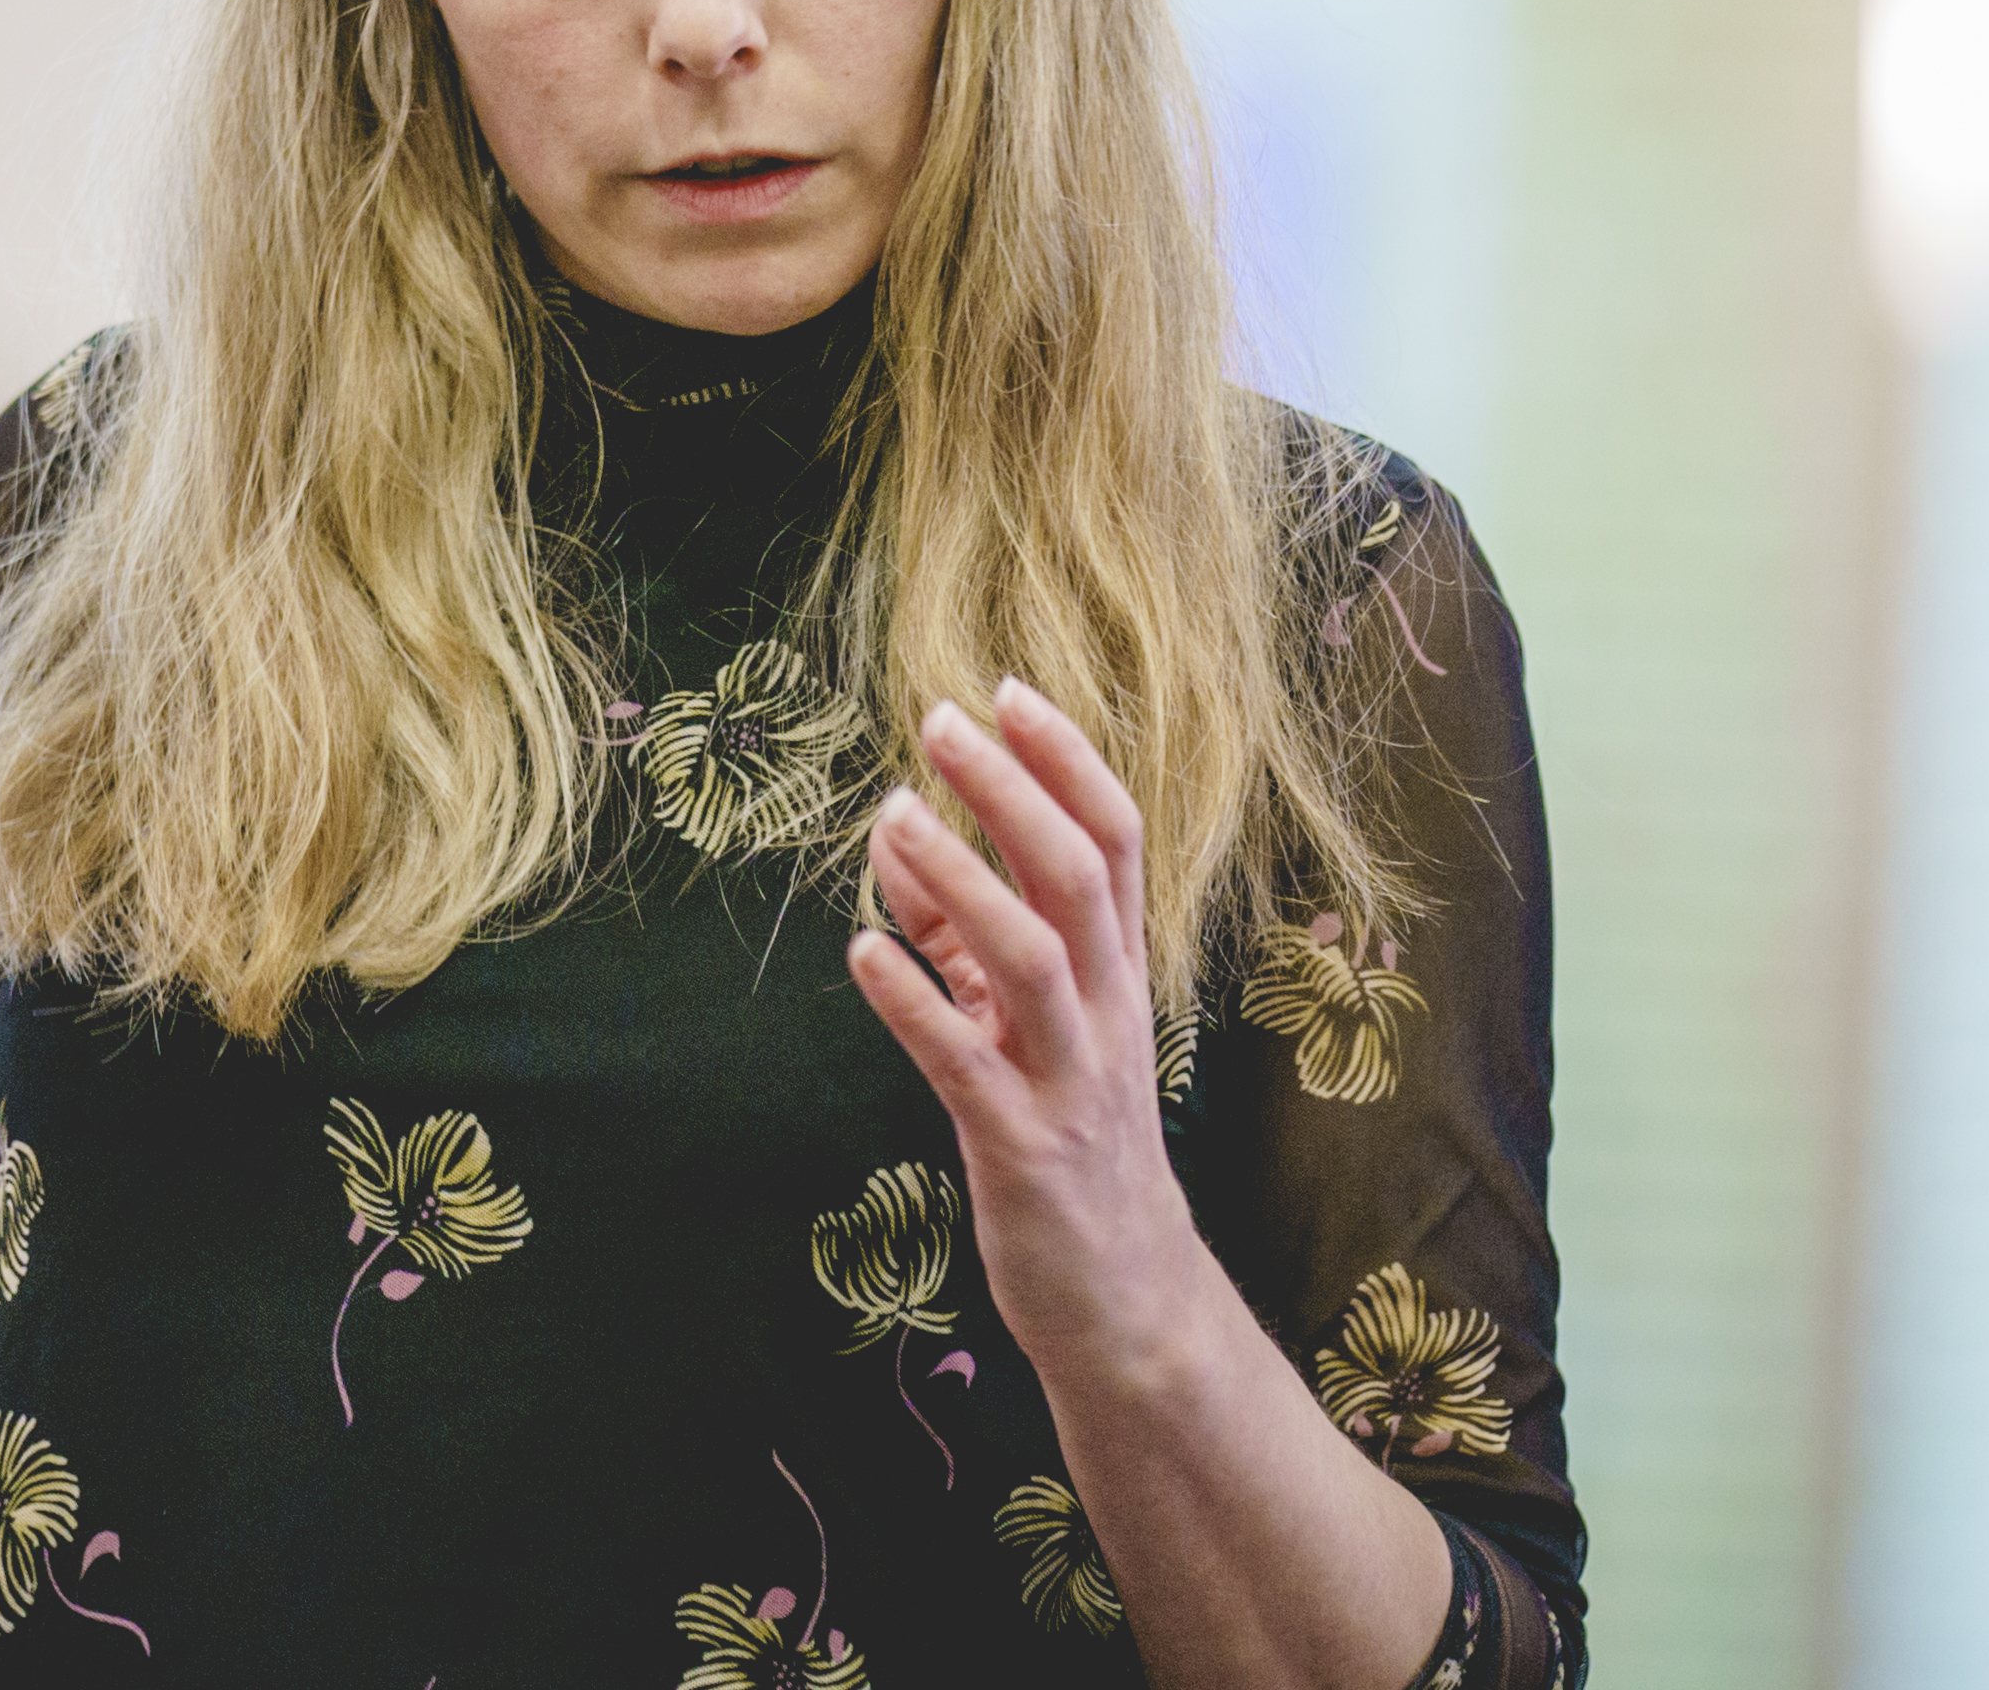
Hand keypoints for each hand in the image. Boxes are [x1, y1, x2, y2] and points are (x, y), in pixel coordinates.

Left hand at [845, 679, 1216, 1394]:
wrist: (1127, 1298)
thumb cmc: (1074, 1139)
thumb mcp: (1032, 1024)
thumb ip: (968, 934)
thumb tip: (899, 838)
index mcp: (1121, 974)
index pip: (1117, 840)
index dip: (1067, 760)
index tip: (1007, 690)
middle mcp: (1108, 1013)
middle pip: (1079, 876)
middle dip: (1013, 792)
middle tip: (941, 719)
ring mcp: (1069, 1080)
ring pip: (1032, 957)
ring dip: (960, 879)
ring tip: (891, 816)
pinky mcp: (1022, 1149)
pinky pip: (965, 1063)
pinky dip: (913, 1001)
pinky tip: (861, 953)